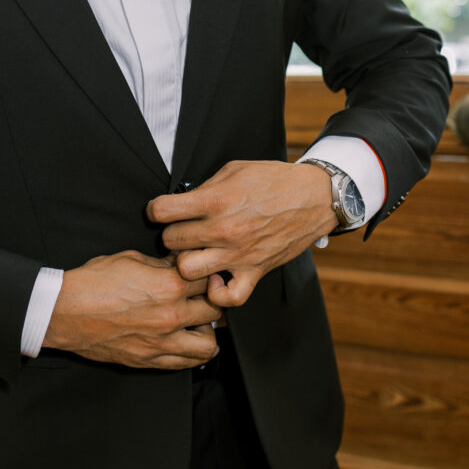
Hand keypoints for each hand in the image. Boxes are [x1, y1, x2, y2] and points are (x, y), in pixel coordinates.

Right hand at [43, 250, 219, 369]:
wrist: (65, 312)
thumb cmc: (93, 283)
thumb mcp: (132, 259)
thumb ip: (163, 264)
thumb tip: (180, 264)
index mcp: (169, 286)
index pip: (209, 279)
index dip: (208, 273)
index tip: (205, 273)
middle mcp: (171, 316)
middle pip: (215, 310)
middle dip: (212, 301)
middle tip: (205, 297)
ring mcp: (162, 342)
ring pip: (208, 344)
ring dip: (208, 332)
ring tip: (200, 323)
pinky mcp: (149, 360)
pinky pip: (185, 364)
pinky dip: (193, 354)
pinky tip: (189, 343)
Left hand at [147, 161, 337, 307]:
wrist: (313, 197)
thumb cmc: (273, 180)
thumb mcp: (233, 170)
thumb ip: (204, 187)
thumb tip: (180, 201)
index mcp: (215, 200)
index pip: (162, 211)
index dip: (156, 209)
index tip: (162, 210)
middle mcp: (223, 229)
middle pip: (171, 241)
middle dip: (172, 234)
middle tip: (183, 230)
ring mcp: (238, 254)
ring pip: (187, 271)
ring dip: (186, 262)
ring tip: (194, 253)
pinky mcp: (255, 271)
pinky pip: (228, 298)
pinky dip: (218, 294)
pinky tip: (215, 278)